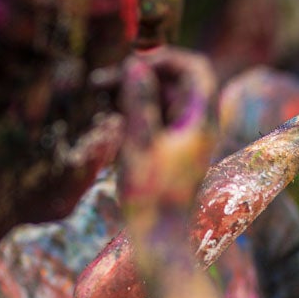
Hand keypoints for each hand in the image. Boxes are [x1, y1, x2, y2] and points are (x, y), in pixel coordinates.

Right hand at [117, 47, 217, 222]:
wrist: (159, 238)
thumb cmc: (151, 194)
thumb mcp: (139, 142)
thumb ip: (138, 100)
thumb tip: (135, 65)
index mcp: (201, 121)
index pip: (195, 69)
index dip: (165, 59)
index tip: (133, 64)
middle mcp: (198, 126)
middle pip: (174, 82)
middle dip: (139, 76)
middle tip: (101, 81)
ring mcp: (185, 138)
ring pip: (161, 100)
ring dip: (132, 92)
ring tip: (98, 93)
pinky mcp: (171, 150)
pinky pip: (156, 118)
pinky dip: (135, 111)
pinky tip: (108, 111)